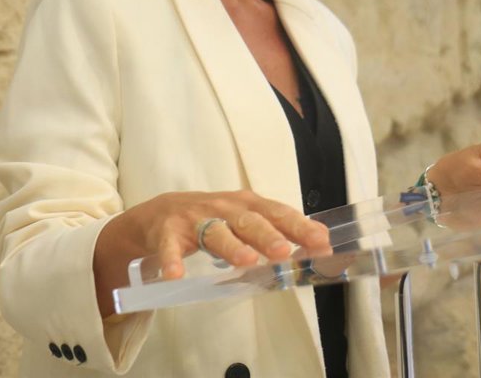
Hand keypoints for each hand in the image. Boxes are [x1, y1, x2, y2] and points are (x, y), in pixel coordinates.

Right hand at [94, 190, 328, 316]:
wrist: (159, 212)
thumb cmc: (213, 217)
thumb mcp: (245, 218)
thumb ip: (279, 229)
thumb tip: (321, 241)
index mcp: (246, 204)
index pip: (277, 213)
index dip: (299, 227)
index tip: (320, 242)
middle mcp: (223, 207)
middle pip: (248, 221)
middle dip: (267, 235)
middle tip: (283, 251)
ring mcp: (194, 219)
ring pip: (215, 232)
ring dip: (231, 246)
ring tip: (246, 261)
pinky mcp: (167, 233)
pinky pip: (169, 248)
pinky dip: (172, 261)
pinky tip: (176, 275)